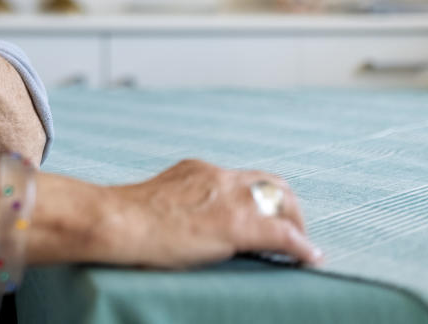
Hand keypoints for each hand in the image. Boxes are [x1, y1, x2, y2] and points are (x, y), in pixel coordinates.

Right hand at [107, 159, 321, 268]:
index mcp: (197, 170)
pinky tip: (307, 257)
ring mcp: (230, 198)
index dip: (259, 197)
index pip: (242, 178)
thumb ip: (179, 203)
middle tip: (291, 231)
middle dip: (287, 206)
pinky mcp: (238, 224)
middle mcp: (218, 177)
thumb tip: (184, 225)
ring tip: (301, 245)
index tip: (262, 215)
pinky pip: (283, 233)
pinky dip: (300, 245)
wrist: (119, 222)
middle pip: (271, 182)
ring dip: (296, 224)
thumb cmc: (125, 219)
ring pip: (282, 202)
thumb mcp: (158, 200)